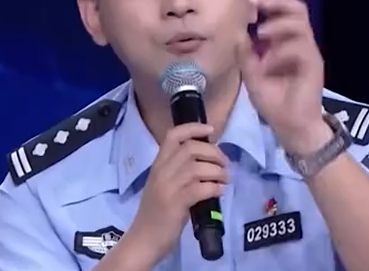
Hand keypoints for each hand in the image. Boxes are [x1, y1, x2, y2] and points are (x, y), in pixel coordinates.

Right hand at [126, 123, 227, 265]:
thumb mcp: (163, 185)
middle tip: (224, 164)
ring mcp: (168, 187)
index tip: (211, 130)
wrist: (143, 239)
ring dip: (217, 171)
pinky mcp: (176, 203)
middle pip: (191, 149)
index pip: (173, 136)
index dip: (194, 128)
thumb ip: (178, 171)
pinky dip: (215, 187)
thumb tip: (208, 161)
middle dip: (213, 153)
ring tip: (225, 179)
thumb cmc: (155, 213)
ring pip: (198, 167)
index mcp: (157, 165)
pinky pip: (201, 188)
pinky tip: (219, 192)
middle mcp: (161, 171)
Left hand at [236, 0, 329, 154]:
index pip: (286, 12)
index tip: (251, 4)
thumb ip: (246, 55)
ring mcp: (308, 53)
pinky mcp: (313, 66)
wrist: (291, 126)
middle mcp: (300, 43)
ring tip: (262, 34)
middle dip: (278, 3)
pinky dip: (282, 52)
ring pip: (300, 25)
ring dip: (278, 26)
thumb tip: (239, 33)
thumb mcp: (252, 75)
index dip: (271, 2)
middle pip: (298, 10)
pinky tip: (268, 64)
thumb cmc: (274, 102)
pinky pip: (301, 48)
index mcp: (286, 42)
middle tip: (258, 6)